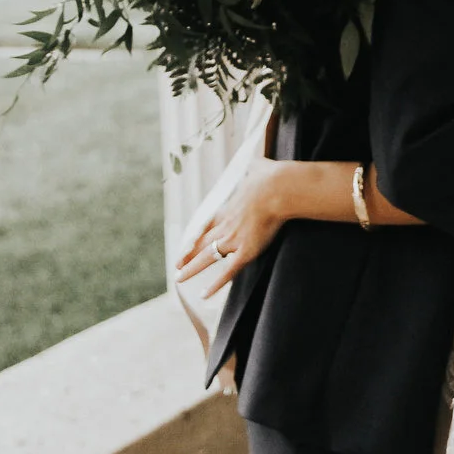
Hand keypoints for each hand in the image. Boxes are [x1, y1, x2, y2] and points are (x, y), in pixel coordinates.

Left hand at [175, 154, 295, 298]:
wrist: (276, 188)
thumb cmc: (271, 177)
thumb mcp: (259, 168)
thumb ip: (256, 166)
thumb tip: (259, 158)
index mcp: (229, 207)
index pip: (209, 224)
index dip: (198, 234)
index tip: (189, 241)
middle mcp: (226, 225)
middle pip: (202, 242)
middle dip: (189, 254)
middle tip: (177, 264)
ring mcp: (233, 239)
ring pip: (207, 258)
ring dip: (192, 268)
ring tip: (179, 278)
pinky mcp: (245, 251)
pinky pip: (227, 272)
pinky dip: (215, 285)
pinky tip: (204, 295)